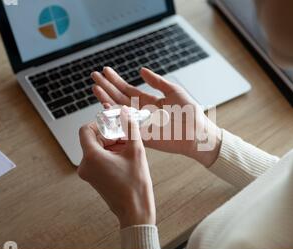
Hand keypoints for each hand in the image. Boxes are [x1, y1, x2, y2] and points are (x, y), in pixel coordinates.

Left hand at [77, 106, 155, 228]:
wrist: (135, 211)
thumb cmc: (135, 185)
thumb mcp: (136, 151)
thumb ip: (130, 128)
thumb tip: (125, 112)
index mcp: (91, 157)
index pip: (86, 129)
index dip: (100, 122)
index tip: (114, 122)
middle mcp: (85, 165)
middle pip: (93, 139)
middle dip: (110, 134)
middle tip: (127, 135)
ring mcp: (88, 173)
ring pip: (96, 149)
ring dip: (112, 144)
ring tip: (129, 148)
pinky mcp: (94, 178)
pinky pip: (98, 159)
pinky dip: (110, 154)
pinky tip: (126, 157)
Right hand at [91, 67, 221, 166]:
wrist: (198, 133)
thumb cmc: (190, 113)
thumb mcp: (173, 91)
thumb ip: (157, 82)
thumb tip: (141, 70)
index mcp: (150, 102)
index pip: (128, 90)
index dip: (116, 81)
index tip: (106, 71)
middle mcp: (142, 112)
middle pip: (119, 98)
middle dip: (107, 87)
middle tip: (94, 75)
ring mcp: (140, 123)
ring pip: (119, 110)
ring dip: (106, 98)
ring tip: (95, 87)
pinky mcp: (141, 134)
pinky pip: (124, 125)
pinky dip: (114, 116)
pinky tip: (104, 105)